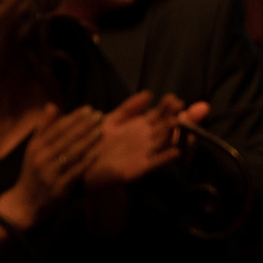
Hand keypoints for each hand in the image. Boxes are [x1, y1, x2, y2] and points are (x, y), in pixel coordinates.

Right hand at [0, 105, 104, 227]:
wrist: (25, 203)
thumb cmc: (34, 172)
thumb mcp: (34, 150)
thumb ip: (44, 129)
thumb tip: (51, 105)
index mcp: (36, 147)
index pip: (57, 129)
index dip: (73, 118)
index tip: (88, 109)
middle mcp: (41, 159)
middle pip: (66, 139)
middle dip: (84, 126)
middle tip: (99, 115)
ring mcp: (49, 174)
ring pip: (71, 154)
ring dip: (87, 141)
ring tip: (101, 131)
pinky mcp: (58, 188)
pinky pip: (75, 172)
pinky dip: (86, 162)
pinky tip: (97, 153)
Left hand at [87, 91, 202, 190]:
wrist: (83, 167)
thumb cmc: (96, 142)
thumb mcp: (112, 121)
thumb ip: (129, 108)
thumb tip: (149, 93)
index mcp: (141, 126)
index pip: (160, 114)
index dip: (167, 106)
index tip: (172, 98)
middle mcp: (147, 138)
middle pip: (165, 126)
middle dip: (173, 116)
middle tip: (179, 106)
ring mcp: (145, 153)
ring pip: (162, 141)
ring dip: (171, 133)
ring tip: (176, 122)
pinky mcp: (140, 168)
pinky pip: (155, 162)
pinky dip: (165, 158)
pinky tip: (175, 152)